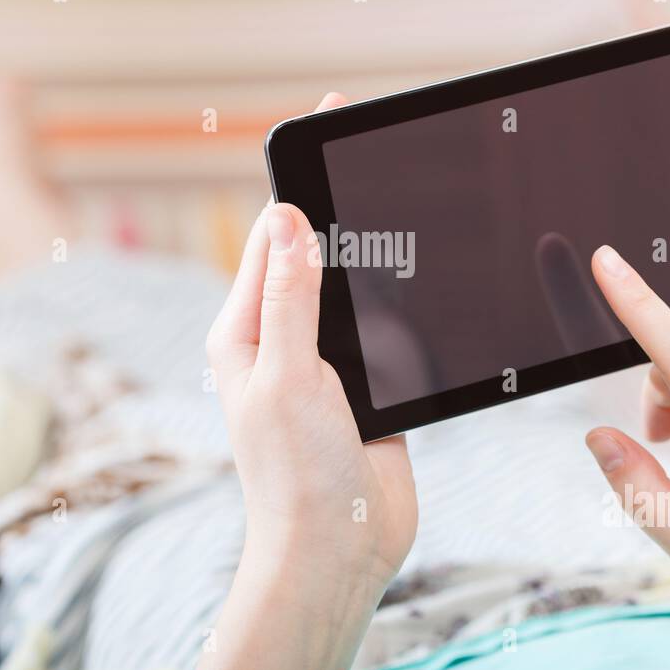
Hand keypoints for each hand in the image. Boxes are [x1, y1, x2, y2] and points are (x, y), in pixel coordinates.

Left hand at [192, 93, 416, 669]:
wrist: (336, 552)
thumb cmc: (294, 475)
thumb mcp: (288, 376)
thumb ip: (293, 297)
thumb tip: (293, 216)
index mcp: (245, 329)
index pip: (275, 232)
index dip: (304, 173)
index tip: (334, 117)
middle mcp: (281, 339)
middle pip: (315, 250)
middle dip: (343, 201)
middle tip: (380, 145)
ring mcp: (325, 363)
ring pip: (355, 286)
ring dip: (378, 251)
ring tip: (404, 197)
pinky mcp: (367, 387)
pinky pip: (386, 329)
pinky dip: (402, 302)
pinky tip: (425, 277)